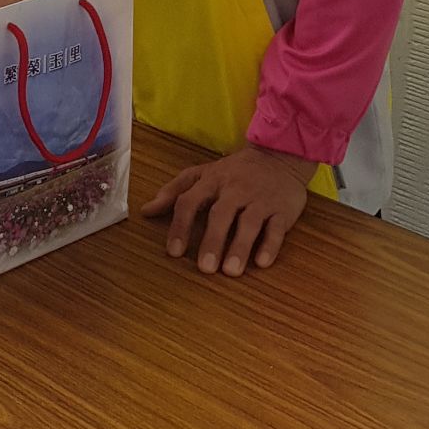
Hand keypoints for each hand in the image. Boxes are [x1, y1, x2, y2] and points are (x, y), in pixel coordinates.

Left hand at [144, 144, 315, 275]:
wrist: (279, 156)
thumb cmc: (234, 172)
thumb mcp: (202, 175)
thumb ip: (174, 192)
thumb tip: (146, 211)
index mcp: (211, 181)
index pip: (189, 202)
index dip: (180, 226)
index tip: (173, 252)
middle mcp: (235, 190)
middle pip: (221, 214)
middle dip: (212, 241)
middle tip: (205, 268)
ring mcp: (260, 199)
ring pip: (250, 223)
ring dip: (240, 247)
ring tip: (231, 271)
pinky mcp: (283, 210)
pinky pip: (277, 228)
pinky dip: (271, 244)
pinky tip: (262, 263)